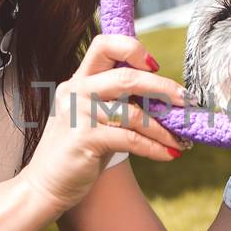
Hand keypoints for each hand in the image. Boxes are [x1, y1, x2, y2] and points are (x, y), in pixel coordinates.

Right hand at [20, 34, 186, 212]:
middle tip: (186, 100)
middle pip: (127, 76)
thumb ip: (118, 102)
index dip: (133, 49)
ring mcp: (78, 114)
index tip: (156, 66)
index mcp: (79, 80)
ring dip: (164, 128)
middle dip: (163, 88)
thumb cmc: (76, 152)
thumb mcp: (94, 118)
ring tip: (181, 140)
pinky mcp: (85, 139)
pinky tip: (168, 154)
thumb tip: (164, 98)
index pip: (104, 45)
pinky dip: (154, 147)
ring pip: (133, 113)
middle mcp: (76, 91)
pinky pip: (130, 139)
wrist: (44, 186)